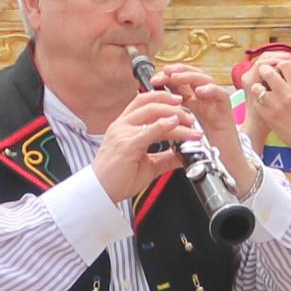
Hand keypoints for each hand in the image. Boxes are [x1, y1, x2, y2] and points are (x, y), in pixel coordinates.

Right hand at [92, 88, 203, 204]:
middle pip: (149, 102)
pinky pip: (148, 131)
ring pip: (152, 113)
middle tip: (189, 114)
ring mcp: (123, 133)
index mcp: (123, 126)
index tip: (178, 102)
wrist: (100, 192)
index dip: (162, 97)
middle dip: (172, 104)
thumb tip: (184, 155)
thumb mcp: (147, 164)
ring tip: (189, 122)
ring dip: (174, 114)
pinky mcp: (127, 145)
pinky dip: (163, 125)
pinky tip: (175, 123)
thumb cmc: (117, 178)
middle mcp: (122, 125)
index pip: (143, 102)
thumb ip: (165, 158)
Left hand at [153, 59, 253, 180]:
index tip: (153, 80)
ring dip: (190, 76)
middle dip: (177, 71)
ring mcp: (216, 104)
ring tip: (177, 78)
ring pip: (206, 80)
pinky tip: (200, 92)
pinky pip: (221, 95)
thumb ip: (171, 119)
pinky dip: (211, 90)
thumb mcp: (181, 131)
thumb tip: (151, 111)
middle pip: (192, 75)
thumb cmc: (203, 150)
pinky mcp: (227, 112)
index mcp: (192, 102)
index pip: (180, 82)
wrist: (224, 165)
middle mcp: (204, 100)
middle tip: (164, 73)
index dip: (167, 77)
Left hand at [237, 49, 290, 148]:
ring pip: (257, 87)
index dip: (280, 64)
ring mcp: (276, 105)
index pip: (285, 64)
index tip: (279, 68)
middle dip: (264, 70)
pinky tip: (264, 104)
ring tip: (262, 90)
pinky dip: (259, 101)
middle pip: (268, 71)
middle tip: (264, 72)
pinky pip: (257, 102)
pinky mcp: (268, 116)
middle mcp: (287, 94)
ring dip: (259, 87)